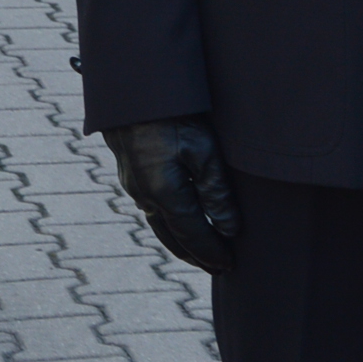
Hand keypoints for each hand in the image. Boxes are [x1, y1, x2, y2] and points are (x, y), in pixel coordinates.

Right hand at [103, 116, 240, 274]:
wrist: (133, 91)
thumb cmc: (172, 115)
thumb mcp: (203, 150)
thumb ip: (217, 193)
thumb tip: (230, 230)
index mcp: (165, 194)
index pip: (194, 236)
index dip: (214, 253)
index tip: (231, 266)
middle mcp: (146, 197)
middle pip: (173, 239)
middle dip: (197, 257)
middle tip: (219, 270)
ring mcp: (134, 188)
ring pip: (160, 227)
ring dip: (182, 244)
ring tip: (201, 255)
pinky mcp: (131, 176)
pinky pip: (152, 212)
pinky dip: (169, 226)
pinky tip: (179, 225)